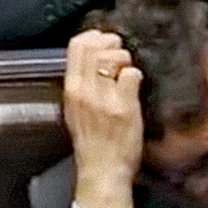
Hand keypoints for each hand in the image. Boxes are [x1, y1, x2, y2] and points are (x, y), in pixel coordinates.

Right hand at [63, 30, 143, 207]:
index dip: (93, 37)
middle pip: (95, 47)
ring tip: (127, 68)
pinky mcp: (125, 108)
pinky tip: (136, 84)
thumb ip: (81, 84)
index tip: (102, 40)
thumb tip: (92, 59)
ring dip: (124, 57)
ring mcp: (105, 99)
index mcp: (71, 89)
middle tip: (120, 51)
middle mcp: (85, 91)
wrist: (102, 170)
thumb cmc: (91, 142)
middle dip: (111, 43)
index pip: (76, 46)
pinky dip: (136, 74)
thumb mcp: (75, 109)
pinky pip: (132, 75)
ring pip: (113, 58)